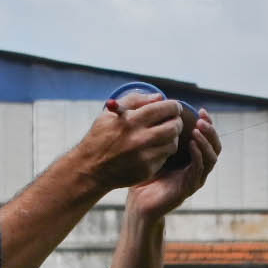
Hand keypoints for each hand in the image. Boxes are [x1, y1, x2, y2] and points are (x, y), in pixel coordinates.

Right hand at [75, 94, 189, 195]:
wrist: (90, 168)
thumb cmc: (100, 137)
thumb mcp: (109, 114)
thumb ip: (134, 100)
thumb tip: (159, 97)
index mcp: (131, 121)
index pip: (165, 108)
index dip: (174, 106)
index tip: (174, 107)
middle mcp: (139, 139)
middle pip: (174, 126)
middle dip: (177, 121)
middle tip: (173, 121)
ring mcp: (144, 156)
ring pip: (173, 143)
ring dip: (171, 137)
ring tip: (162, 135)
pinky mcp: (147, 170)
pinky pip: (164, 157)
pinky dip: (162, 151)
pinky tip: (152, 149)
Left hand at [125, 109, 219, 217]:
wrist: (139, 203)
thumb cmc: (145, 176)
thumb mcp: (154, 150)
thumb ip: (160, 134)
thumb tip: (158, 109)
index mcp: (192, 158)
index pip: (206, 138)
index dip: (207, 124)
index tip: (201, 110)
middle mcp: (197, 167)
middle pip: (215, 146)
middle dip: (211, 131)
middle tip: (202, 119)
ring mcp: (196, 177)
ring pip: (212, 157)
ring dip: (206, 142)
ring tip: (198, 129)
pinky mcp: (190, 187)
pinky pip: (200, 169)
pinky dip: (198, 155)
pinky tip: (192, 144)